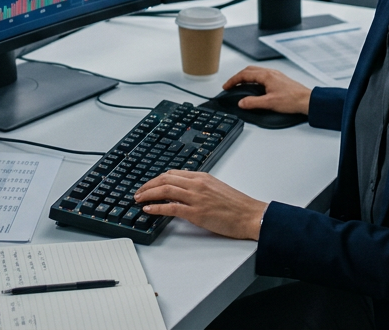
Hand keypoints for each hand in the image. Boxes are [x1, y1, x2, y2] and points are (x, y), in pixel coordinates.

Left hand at [134, 170, 267, 239]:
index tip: (149, 184)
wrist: (250, 215)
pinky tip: (148, 209)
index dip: (157, 178)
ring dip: (148, 194)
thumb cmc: (237, 205)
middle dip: (148, 185)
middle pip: (165, 179)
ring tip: (138, 199)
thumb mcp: (216, 188)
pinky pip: (170, 208)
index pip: (173, 173)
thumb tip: (183, 192)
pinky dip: (156, 208)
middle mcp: (197, 184)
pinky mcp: (196, 213)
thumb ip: (199, 187)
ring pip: (165, 190)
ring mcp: (196, 198)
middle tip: (138, 192)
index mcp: (202, 176)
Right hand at [223, 66, 311, 114]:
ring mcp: (275, 75)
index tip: (226, 86)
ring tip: (240, 85)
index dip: (233, 80)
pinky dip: (254, 79)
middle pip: (249, 70)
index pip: (244, 75)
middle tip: (231, 85)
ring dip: (246, 77)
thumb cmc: (292, 100)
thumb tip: (241, 102)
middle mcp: (270, 73)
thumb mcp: (269, 103)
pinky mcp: (279, 80)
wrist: (307, 100)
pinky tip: (255, 87)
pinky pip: (262, 75)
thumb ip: (253, 102)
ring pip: (256, 72)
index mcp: (266, 76)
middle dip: (238, 77)